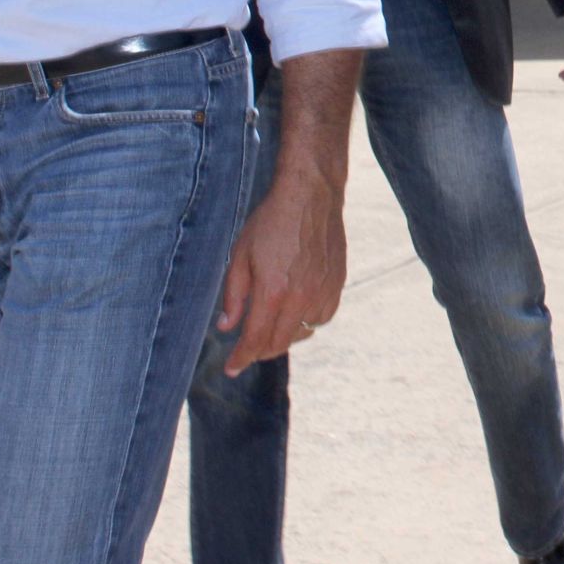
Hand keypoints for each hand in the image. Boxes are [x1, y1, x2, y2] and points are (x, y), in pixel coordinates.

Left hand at [214, 168, 344, 375]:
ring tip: (271, 329)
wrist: (310, 196)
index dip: (241, 358)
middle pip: (279, 343)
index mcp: (273, 291)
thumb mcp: (240, 255)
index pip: (255, 340)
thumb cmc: (271, 222)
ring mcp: (322, 291)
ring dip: (284, 337)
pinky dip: (307, 323)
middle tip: (246, 350)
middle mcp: (301, 297)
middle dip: (259, 352)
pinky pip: (322, 317)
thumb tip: (226, 327)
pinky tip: (296, 313)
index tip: (231, 368)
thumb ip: (234, 296)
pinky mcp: (337, 284)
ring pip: (303, 333)